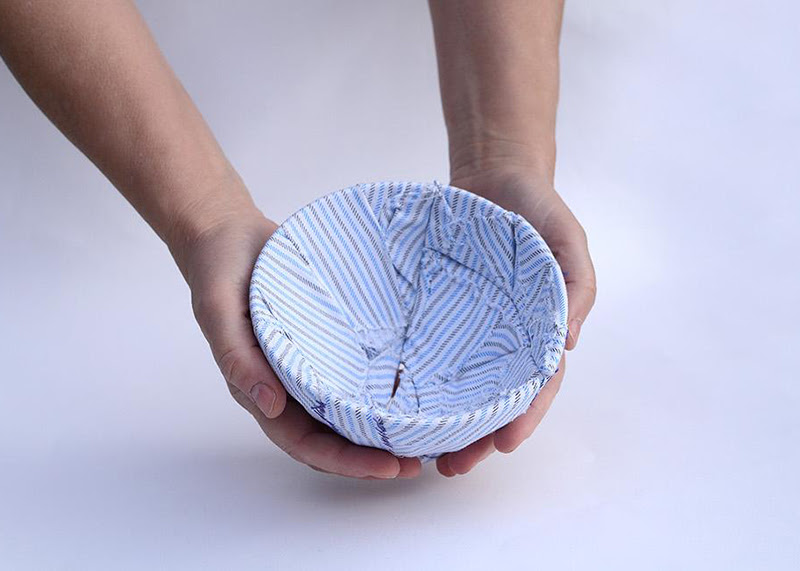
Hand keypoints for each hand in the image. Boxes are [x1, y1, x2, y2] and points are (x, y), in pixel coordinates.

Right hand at [171, 199, 421, 478]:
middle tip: (413, 464)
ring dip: (375, 433)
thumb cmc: (218, 270)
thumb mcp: (219, 310)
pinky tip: (404, 394)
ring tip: (417, 441)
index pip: (302, 441)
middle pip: (328, 438)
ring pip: (342, 414)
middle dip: (368, 458)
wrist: (228, 233)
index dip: (343, 461)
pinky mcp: (323, 342)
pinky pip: (349, 376)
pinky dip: (373, 393)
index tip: (385, 467)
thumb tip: (269, 406)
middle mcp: (285, 385)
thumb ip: (238, 359)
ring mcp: (306, 365)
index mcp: (258, 387)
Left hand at [435, 168, 596, 476]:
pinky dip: (425, 384)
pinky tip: (405, 407)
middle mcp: (507, 336)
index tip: (503, 444)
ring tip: (425, 455)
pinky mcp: (445, 313)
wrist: (495, 174)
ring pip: (463, 386)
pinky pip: (434, 352)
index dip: (524, 416)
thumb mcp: (568, 238)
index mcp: (541, 329)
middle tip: (452, 466)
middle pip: (496, 397)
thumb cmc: (537, 207)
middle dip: (479, 436)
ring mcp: (474, 327)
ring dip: (450, 423)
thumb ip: (576, 284)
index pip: (537, 383)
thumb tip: (570, 343)